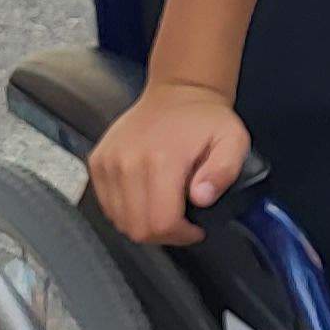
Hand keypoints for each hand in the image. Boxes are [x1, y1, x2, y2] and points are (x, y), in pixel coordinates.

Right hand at [85, 84, 254, 244]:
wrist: (178, 93)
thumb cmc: (206, 120)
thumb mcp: (233, 141)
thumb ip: (224, 172)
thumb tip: (201, 197)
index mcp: (161, 159)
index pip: (161, 223)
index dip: (181, 236)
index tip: (195, 228)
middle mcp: (127, 162)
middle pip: (137, 229)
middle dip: (164, 234)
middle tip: (182, 222)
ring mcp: (108, 162)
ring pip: (120, 221)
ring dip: (144, 224)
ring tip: (165, 207)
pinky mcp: (97, 162)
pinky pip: (107, 206)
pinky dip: (127, 211)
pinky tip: (146, 197)